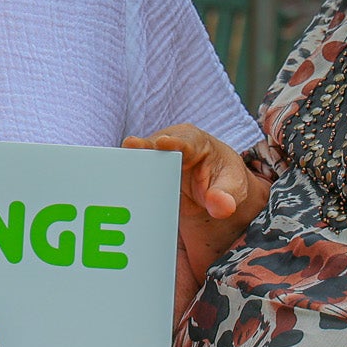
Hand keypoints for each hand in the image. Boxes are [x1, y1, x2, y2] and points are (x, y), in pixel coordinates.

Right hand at [123, 126, 267, 310]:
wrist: (213, 189)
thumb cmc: (224, 182)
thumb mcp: (234, 189)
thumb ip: (228, 196)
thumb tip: (221, 206)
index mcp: (193, 141)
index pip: (183, 140)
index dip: (172, 142)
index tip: (162, 143)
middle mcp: (166, 145)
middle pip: (149, 148)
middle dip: (138, 153)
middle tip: (127, 158)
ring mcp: (150, 160)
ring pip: (133, 163)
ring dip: (125, 172)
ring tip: (115, 181)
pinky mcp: (140, 175)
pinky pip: (127, 178)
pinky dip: (120, 186)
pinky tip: (112, 199)